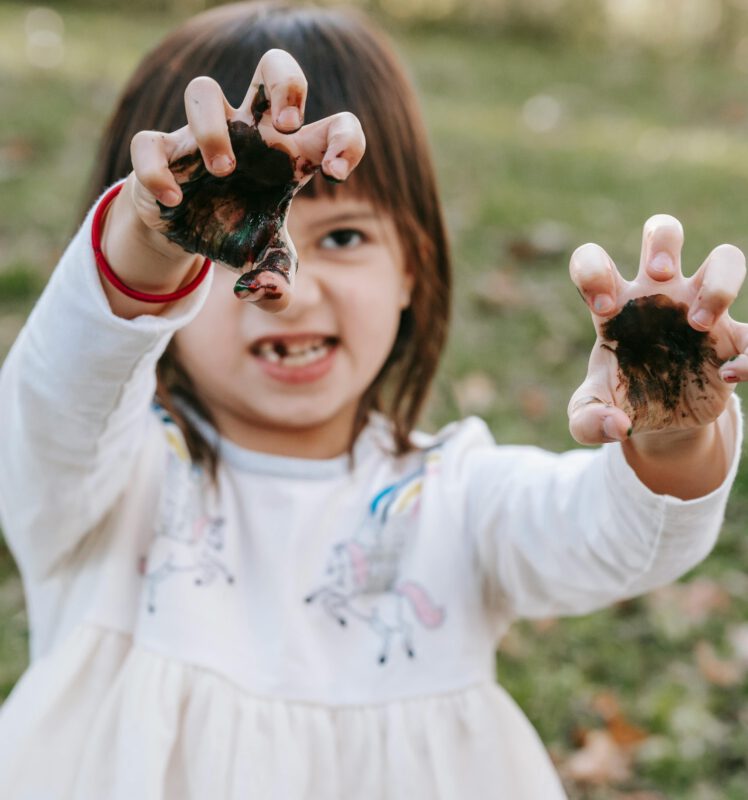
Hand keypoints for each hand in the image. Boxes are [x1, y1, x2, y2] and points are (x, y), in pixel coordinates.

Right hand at [127, 48, 364, 310]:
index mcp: (287, 155)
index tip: (336, 173)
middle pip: (272, 67)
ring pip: (202, 92)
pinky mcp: (160, 155)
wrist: (185, 233)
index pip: (333, 124)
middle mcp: (247, 134)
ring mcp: (199, 139)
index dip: (344, 139)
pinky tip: (176, 201)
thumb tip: (267, 292)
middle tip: (286, 128)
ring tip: (224, 172)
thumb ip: (278, 283)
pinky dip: (159, 172)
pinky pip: (150, 144)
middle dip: (285, 85)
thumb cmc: (236, 233)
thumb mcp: (266, 264)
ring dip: (213, 129)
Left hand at [568, 214, 746, 443]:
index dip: (593, 270)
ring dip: (719, 284)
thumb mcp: (589, 417)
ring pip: (726, 258)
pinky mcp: (732, 340)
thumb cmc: (618, 401)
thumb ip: (587, 421)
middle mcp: (658, 296)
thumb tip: (616, 425)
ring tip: (698, 324)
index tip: (603, 307)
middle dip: (664, 242)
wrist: (657, 420)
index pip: (593, 261)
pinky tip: (728, 375)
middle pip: (665, 231)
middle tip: (660, 276)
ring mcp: (700, 311)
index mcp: (615, 304)